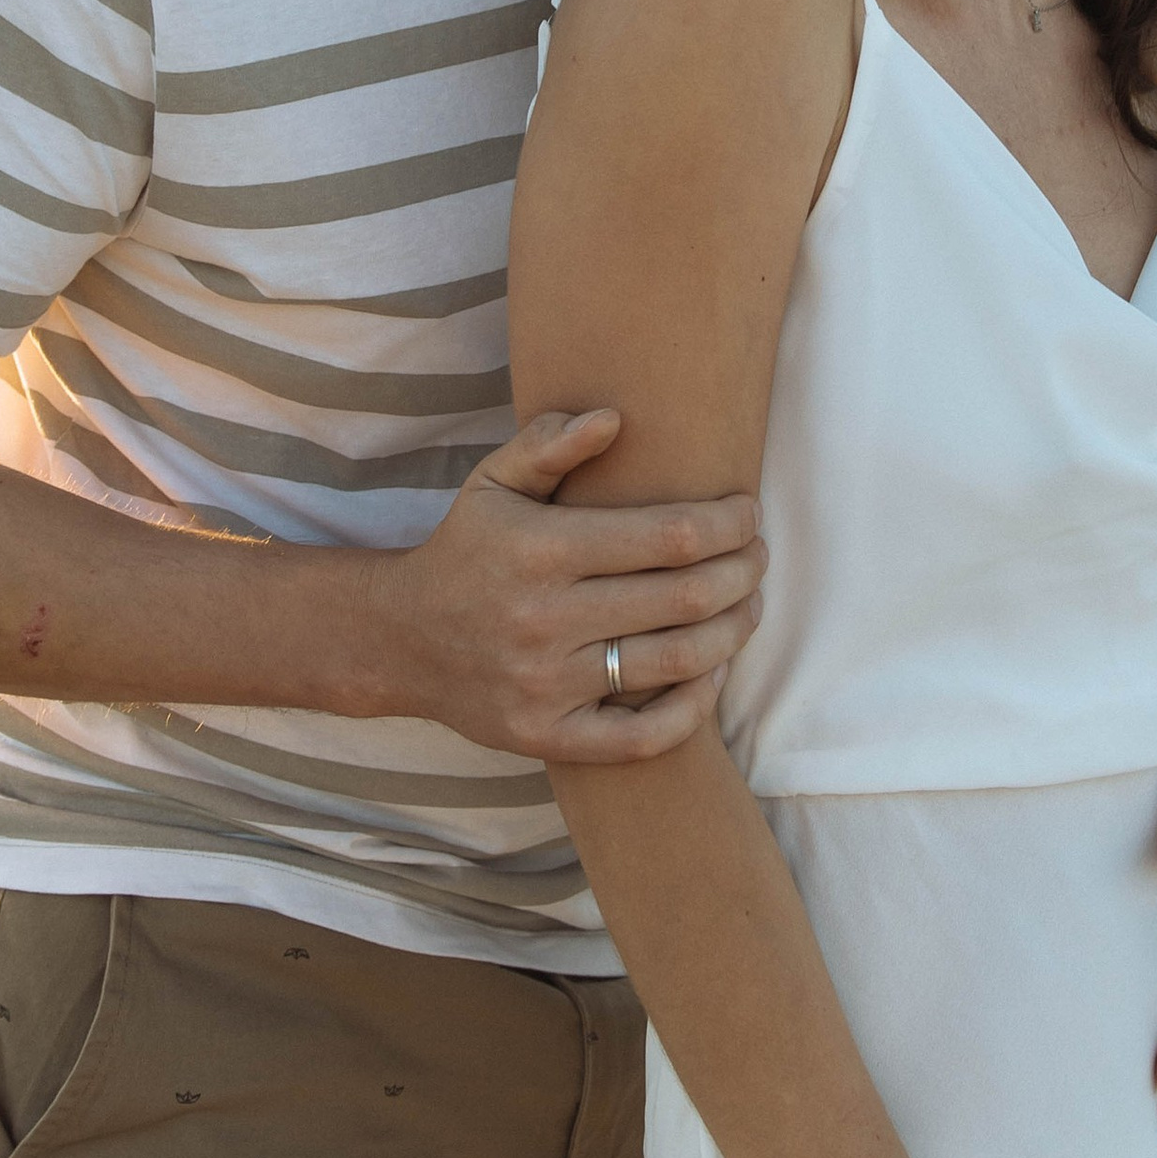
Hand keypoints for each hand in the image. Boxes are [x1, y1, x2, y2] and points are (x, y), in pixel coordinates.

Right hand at [366, 409, 765, 760]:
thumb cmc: (465, 551)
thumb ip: (548, 445)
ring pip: (675, 663)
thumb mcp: (492, 484)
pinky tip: (712, 673)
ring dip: (734, 633)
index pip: (668, 535)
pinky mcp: (546, 736)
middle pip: (685, 598)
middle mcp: (544, 618)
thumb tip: (613, 419)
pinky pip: (641, 738)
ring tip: (748, 606)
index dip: (728, 524)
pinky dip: (692, 709)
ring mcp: (546, 684)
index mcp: (541, 549)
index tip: (748, 514)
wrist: (398, 641)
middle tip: (759, 558)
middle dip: (744, 573)